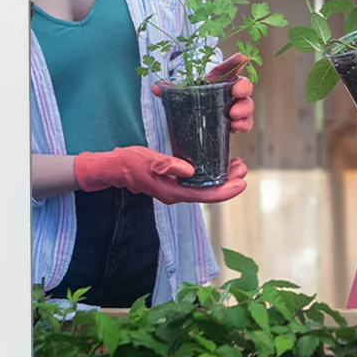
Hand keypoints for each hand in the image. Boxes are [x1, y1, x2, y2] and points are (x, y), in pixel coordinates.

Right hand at [74, 147, 248, 204]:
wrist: (114, 168)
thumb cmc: (129, 163)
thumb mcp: (148, 160)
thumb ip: (168, 165)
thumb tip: (191, 170)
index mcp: (174, 192)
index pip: (206, 196)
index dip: (227, 191)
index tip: (242, 182)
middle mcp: (178, 194)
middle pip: (210, 193)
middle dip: (229, 182)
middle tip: (243, 167)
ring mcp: (176, 189)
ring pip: (205, 188)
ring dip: (222, 178)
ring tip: (236, 165)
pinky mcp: (174, 182)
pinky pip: (197, 182)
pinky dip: (210, 174)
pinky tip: (216, 164)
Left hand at [153, 53, 254, 133]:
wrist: (197, 124)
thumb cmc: (193, 103)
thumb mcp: (183, 95)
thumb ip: (172, 90)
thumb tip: (156, 88)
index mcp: (218, 80)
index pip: (228, 68)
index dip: (235, 62)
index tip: (242, 57)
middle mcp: (231, 92)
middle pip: (244, 85)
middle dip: (243, 87)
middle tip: (236, 93)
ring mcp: (236, 107)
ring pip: (248, 104)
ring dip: (244, 109)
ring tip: (233, 115)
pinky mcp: (237, 123)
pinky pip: (246, 123)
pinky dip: (244, 125)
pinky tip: (235, 127)